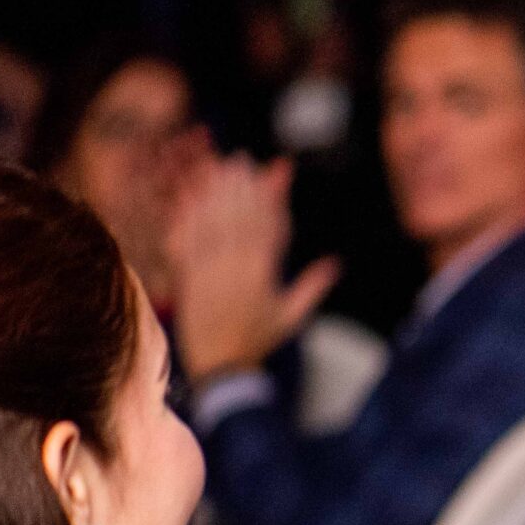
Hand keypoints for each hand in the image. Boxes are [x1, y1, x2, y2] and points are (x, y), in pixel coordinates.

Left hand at [166, 152, 338, 382]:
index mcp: (263, 276)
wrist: (220, 365)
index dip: (271, 197)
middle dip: (241, 185)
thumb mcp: (291, 317)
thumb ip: (312, 287)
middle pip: (239, 217)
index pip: (269, 226)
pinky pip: (188, 237)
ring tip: (218, 167)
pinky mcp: (188, 275)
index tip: (273, 172)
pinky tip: (191, 196)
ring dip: (215, 191)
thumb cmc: (258, 341)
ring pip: (213, 222)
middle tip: (240, 159)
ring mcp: (209, 270)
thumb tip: (336, 263)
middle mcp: (236, 269)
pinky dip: (189, 214)